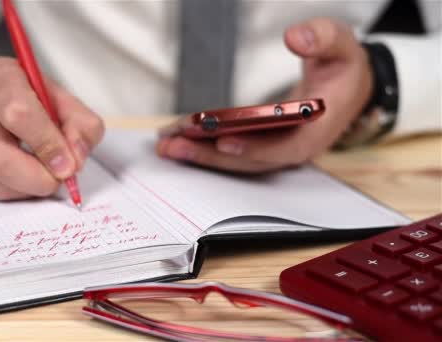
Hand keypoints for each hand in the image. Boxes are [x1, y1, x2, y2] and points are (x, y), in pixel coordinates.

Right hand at [0, 57, 104, 199]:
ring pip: (0, 185)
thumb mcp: (57, 95)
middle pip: (1, 161)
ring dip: (33, 186)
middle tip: (62, 177)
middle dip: (41, 179)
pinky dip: (20, 189)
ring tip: (44, 167)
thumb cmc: (22, 96)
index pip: (18, 114)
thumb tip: (77, 158)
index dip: (47, 144)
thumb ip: (78, 122)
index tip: (69, 165)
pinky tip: (25, 170)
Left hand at [157, 17, 372, 172]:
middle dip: (211, 155)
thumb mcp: (342, 46)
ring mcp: (277, 150)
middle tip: (175, 145)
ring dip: (200, 155)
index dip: (255, 148)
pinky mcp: (263, 147)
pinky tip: (178, 138)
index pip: (285, 148)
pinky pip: (232, 151)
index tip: (223, 142)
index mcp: (317, 130)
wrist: (347, 87)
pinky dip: (205, 148)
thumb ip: (323, 38)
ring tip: (166, 144)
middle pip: (250, 160)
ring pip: (236, 160)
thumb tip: (296, 37)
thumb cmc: (343, 69)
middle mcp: (295, 147)